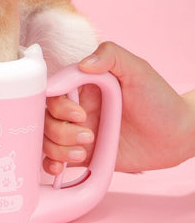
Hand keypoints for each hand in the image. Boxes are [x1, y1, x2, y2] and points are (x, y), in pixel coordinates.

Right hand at [43, 42, 194, 174]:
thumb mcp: (138, 70)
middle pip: (46, 117)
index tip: (79, 113)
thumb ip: (111, 56)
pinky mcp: (82, 153)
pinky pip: (54, 158)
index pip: (53, 91)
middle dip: (61, 130)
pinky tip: (61, 167)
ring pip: (47, 139)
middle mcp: (76, 108)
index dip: (59, 105)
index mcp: (83, 87)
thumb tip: (83, 64)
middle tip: (88, 134)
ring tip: (83, 151)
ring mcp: (77, 131)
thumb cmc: (158, 100)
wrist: (176, 136)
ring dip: (59, 148)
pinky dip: (51, 162)